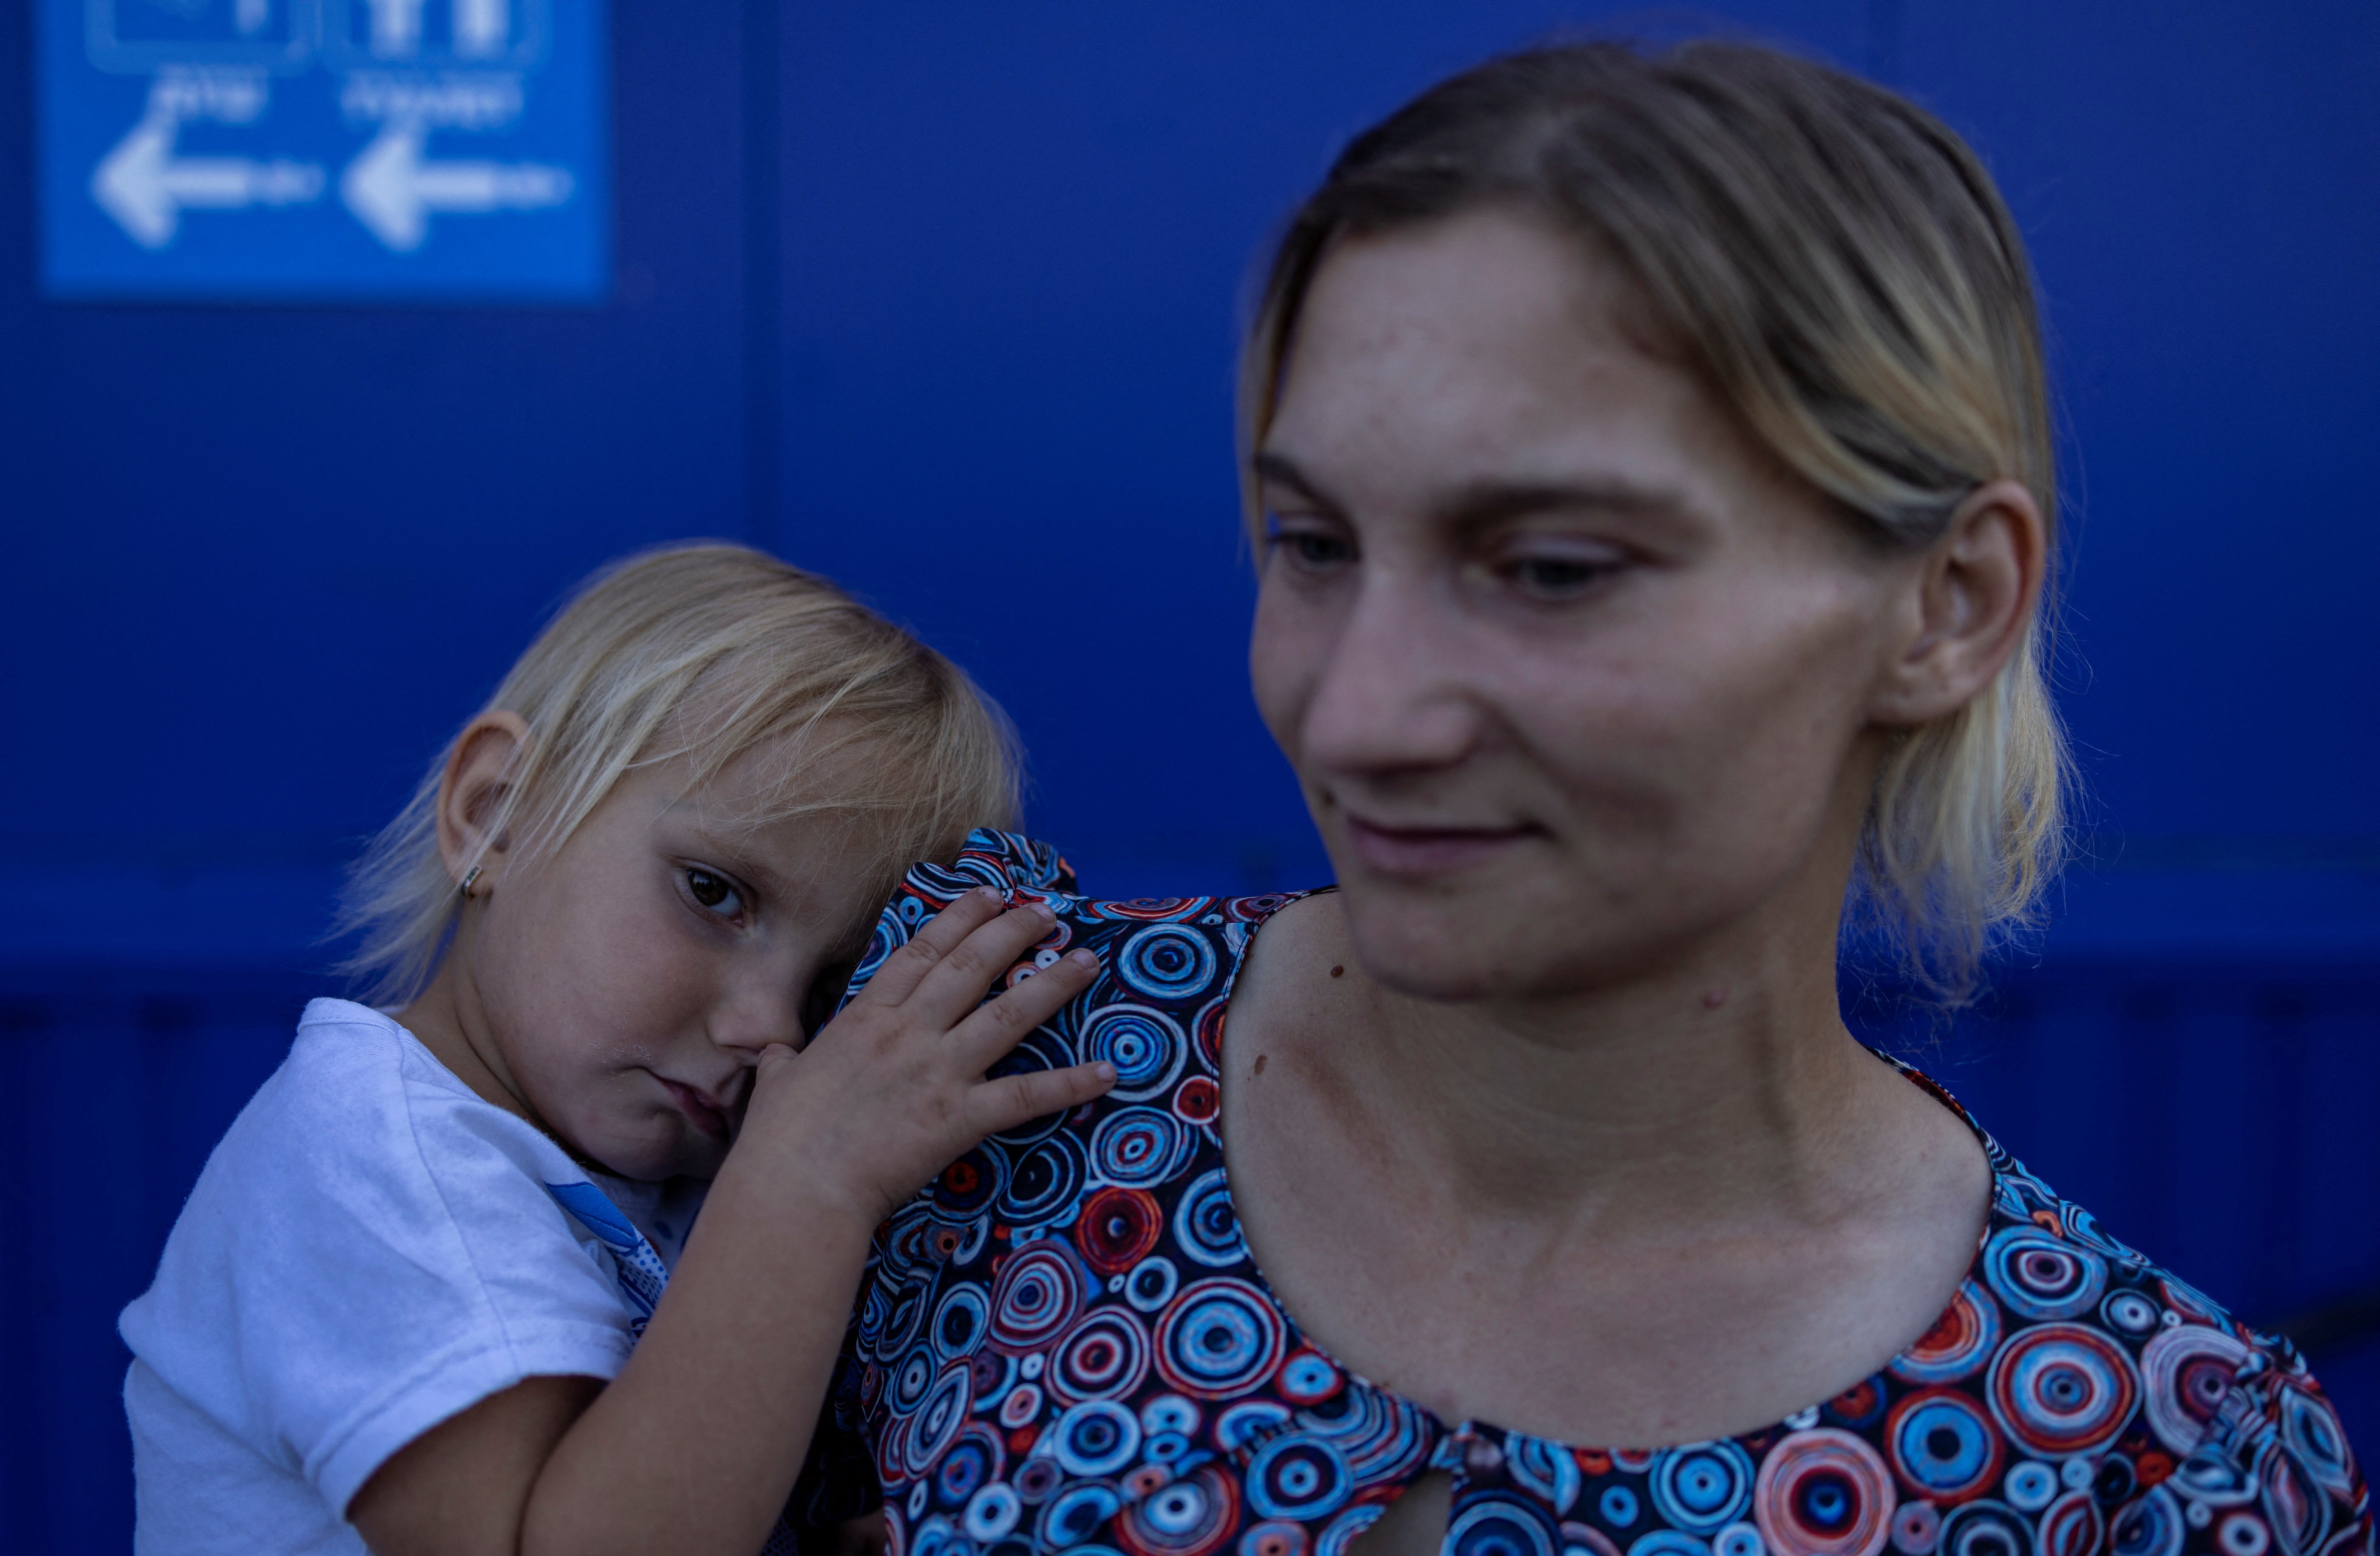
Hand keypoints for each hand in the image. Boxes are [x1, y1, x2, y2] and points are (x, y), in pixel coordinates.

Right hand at [733, 887, 1109, 1222]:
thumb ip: (784, 1061)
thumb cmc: (780, 1139)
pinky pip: (1025, 1095)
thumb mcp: (778, 1082)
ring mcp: (937, 1072)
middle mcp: (908, 1033)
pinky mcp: (959, 1117)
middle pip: (971, 967)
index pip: (922, 952)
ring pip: (1008, 1016)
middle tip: (1047, 911)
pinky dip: (1070, 1084)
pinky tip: (1106, 1072)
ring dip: (1052, 985)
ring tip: (1087, 960)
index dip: (960, 918)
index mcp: (866, 1018)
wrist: (795, 1187)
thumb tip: (775, 1054)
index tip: (989, 894)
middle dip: (1013, 933)